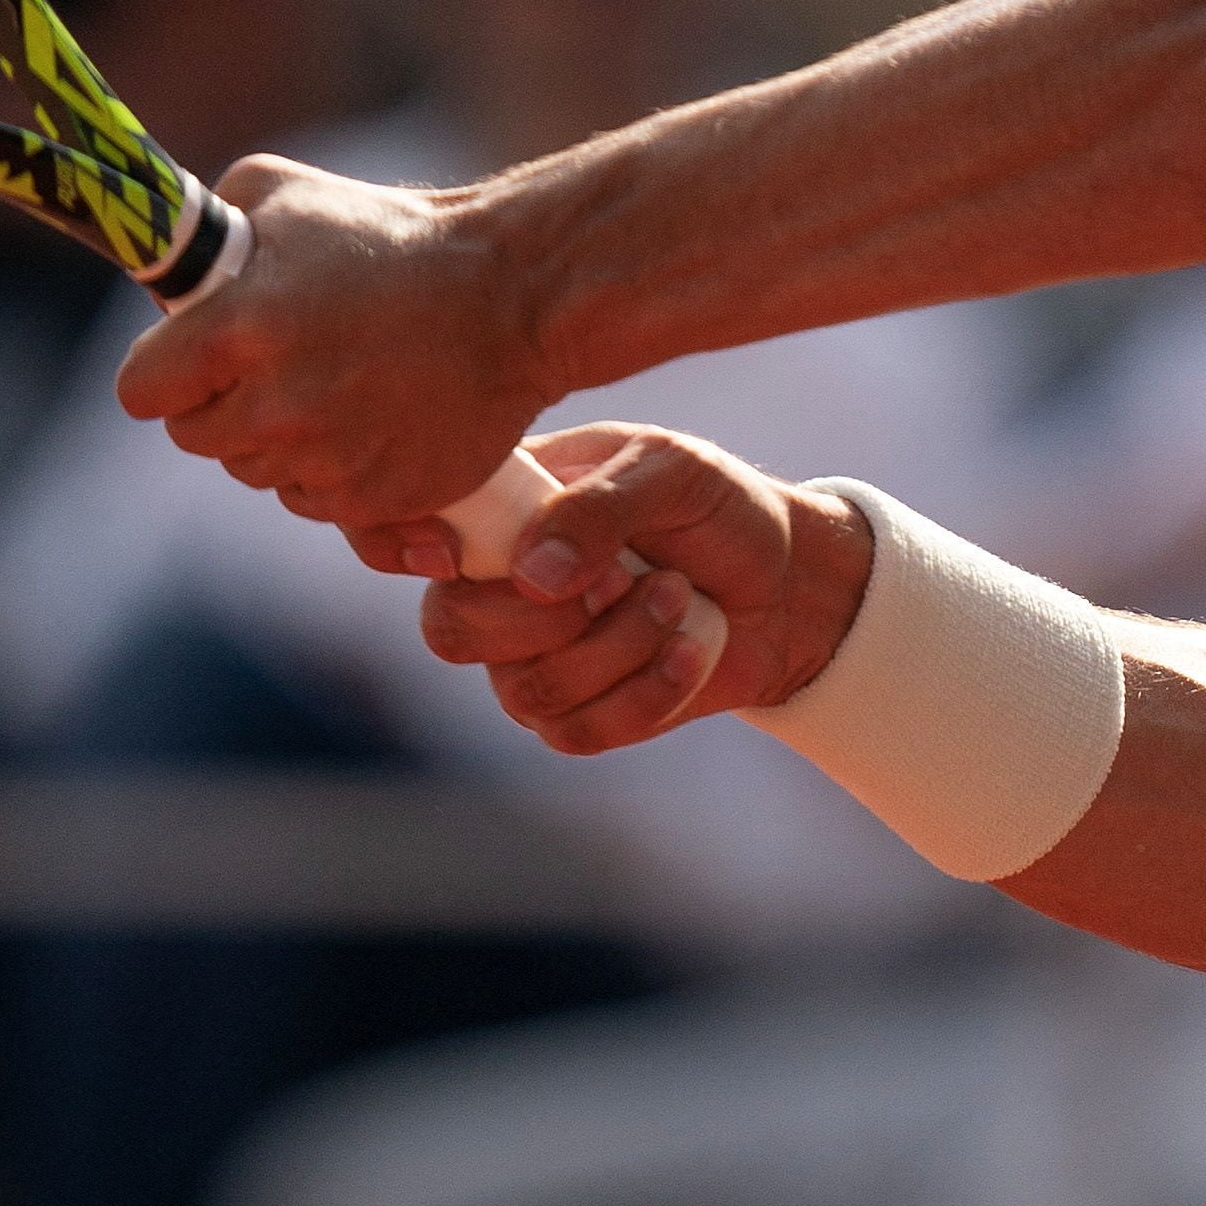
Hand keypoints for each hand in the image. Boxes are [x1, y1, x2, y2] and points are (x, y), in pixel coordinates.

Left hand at [117, 154, 548, 526]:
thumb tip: (166, 273)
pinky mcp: (377, 499)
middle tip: (275, 365)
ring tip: (333, 385)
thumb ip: (204, 227)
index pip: (142, 392)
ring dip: (278, 440)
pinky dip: (333, 471)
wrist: (514, 294)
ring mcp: (328, 459)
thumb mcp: (285, 193)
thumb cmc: (393, 235)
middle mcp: (276, 404)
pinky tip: (369, 418)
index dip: (165, 374)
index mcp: (239, 326)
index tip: (195, 358)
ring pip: (257, 472)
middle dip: (224, 402)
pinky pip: (318, 502)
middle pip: (198, 437)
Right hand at [414, 426, 876, 754]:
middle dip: (550, 616)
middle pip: (452, 631)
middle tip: (627, 576)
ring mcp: (533, 658)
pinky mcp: (579, 714)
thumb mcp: (672, 473)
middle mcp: (500, 587)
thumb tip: (531, 576)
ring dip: (619, 648)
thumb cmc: (718, 508)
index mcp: (503, 509)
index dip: (424, 552)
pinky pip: (577, 732)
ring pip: (526, 690)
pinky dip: (646, 694)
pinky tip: (689, 653)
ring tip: (681, 600)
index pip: (416, 538)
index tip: (483, 556)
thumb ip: (599, 507)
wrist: (789, 583)